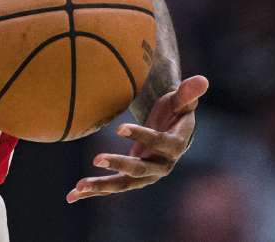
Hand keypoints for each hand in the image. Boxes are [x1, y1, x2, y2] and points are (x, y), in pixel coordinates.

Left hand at [66, 75, 207, 202]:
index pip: (158, 142)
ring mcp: (145, 176)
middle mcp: (161, 166)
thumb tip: (202, 80)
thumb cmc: (175, 112)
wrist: (170, 132)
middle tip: (97, 159)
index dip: (141, 136)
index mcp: (174, 146)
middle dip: (119, 164)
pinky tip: (72, 195)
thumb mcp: (181, 102)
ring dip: (101, 185)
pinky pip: (112, 187)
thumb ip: (188, 93)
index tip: (119, 128)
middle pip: (140, 169)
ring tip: (78, 187)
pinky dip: (93, 192)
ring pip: (123, 184)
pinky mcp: (131, 179)